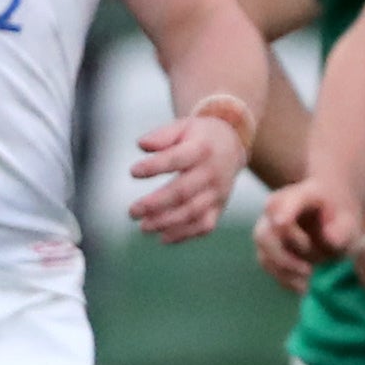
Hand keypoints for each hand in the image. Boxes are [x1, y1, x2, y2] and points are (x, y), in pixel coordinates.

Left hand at [128, 105, 249, 242]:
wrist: (232, 145)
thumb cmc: (199, 136)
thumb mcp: (182, 127)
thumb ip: (161, 136)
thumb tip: (141, 145)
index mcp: (201, 149)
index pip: (176, 159)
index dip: (155, 167)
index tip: (133, 172)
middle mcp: (212, 173)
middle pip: (183, 192)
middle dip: (155, 204)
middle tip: (132, 212)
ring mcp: (217, 193)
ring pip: (193, 212)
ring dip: (167, 223)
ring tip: (144, 227)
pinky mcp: (219, 207)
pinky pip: (204, 225)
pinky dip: (185, 234)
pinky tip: (164, 238)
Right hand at [257, 181, 364, 289]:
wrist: (332, 215)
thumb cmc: (340, 216)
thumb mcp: (349, 221)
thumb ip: (343, 229)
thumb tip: (330, 240)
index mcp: (298, 196)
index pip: (284, 203)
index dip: (282, 212)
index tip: (282, 222)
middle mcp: (276, 210)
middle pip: (265, 235)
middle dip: (284, 257)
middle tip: (309, 271)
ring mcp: (268, 228)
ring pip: (264, 254)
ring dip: (285, 271)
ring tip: (308, 283)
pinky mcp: (268, 247)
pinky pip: (269, 265)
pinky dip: (284, 278)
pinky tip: (303, 287)